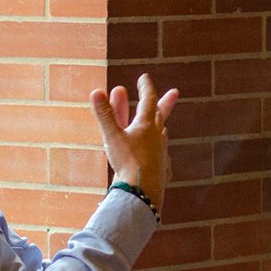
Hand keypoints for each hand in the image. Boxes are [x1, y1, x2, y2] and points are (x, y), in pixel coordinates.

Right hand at [89, 73, 178, 209]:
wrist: (143, 192)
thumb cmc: (128, 162)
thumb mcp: (112, 137)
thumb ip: (105, 115)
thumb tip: (95, 91)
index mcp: (146, 126)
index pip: (148, 101)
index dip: (145, 88)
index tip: (144, 77)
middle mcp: (157, 137)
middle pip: (161, 116)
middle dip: (165, 102)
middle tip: (175, 93)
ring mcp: (160, 153)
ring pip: (161, 135)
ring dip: (160, 127)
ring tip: (162, 125)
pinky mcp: (160, 169)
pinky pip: (161, 155)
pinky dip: (158, 149)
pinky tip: (161, 154)